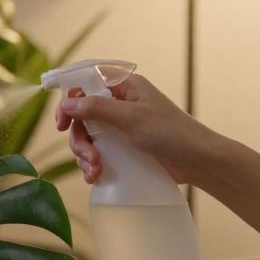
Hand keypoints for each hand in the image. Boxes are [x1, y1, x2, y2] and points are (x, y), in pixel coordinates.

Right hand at [55, 74, 225, 185]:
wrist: (198, 162)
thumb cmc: (171, 133)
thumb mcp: (132, 118)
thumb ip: (97, 108)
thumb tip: (67, 103)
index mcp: (124, 87)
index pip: (86, 83)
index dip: (69, 99)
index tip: (61, 122)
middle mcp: (120, 103)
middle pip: (82, 115)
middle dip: (80, 138)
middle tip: (88, 156)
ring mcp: (121, 126)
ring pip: (88, 136)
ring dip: (85, 154)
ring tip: (95, 170)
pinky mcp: (124, 147)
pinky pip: (98, 151)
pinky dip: (92, 164)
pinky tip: (95, 176)